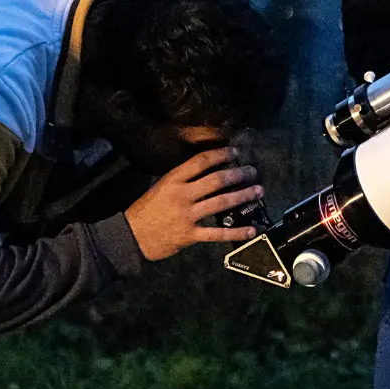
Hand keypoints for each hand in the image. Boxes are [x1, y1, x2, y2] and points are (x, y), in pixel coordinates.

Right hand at [123, 147, 263, 262]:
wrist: (131, 236)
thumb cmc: (146, 210)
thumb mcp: (160, 187)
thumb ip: (182, 180)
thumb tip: (208, 171)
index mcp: (173, 179)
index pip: (201, 162)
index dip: (220, 155)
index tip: (235, 152)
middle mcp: (182, 195)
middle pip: (216, 180)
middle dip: (238, 174)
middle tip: (253, 171)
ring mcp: (187, 215)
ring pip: (220, 203)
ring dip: (242, 196)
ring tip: (258, 191)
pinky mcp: (190, 235)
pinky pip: (217, 233)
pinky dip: (236, 232)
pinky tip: (251, 230)